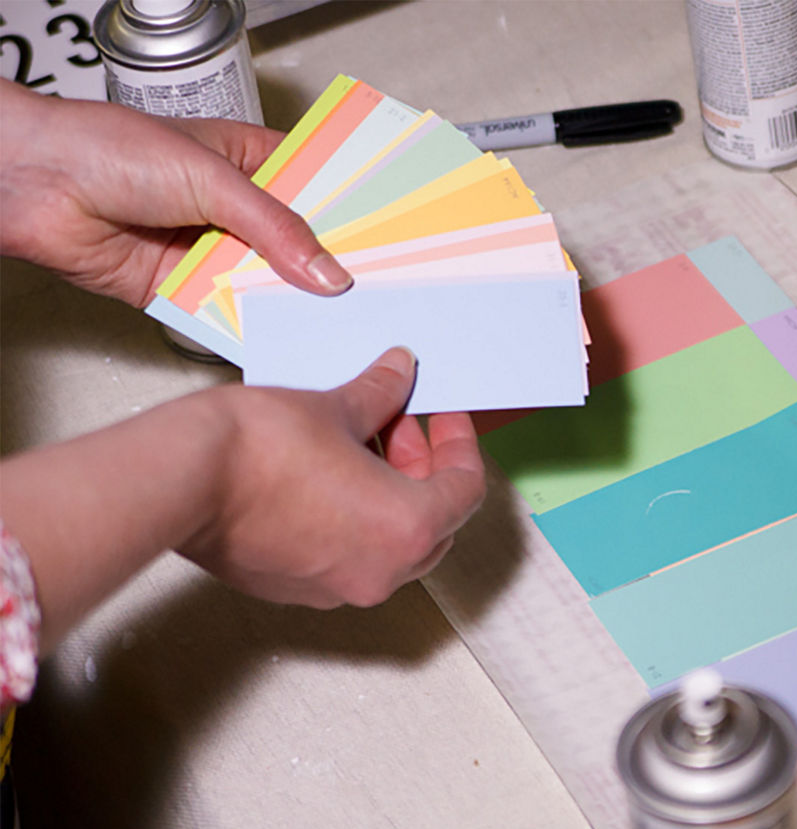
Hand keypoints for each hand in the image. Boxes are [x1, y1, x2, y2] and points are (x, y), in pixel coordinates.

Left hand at [0, 78, 350, 307]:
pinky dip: (252, 328)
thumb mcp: (212, 177)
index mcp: (250, 163)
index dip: (351, 217)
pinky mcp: (185, 292)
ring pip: (267, 285)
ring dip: (292, 303)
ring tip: (338, 322)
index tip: (387, 244)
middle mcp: (235, 211)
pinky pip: (229, 315)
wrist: (35, 184)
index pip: (317, 192)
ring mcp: (211, 253)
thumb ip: (275, 227)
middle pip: (298, 247)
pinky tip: (284, 338)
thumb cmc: (107, 148)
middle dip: (328, 270)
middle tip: (371, 292)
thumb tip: (326, 271)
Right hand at [0, 348, 486, 648]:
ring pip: (390, 543)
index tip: (445, 416)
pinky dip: (353, 519)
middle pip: (433, 524)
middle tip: (400, 423)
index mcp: (407, 529)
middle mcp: (380, 572)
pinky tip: (328, 477)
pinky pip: (347, 555)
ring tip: (359, 441)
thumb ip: (381, 394)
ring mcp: (336, 588)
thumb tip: (400, 373)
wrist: (179, 480)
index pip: (465, 489)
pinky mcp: (295, 589)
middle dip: (422, 470)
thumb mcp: (336, 407)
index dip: (460, 444)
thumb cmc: (258, 448)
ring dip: (388, 494)